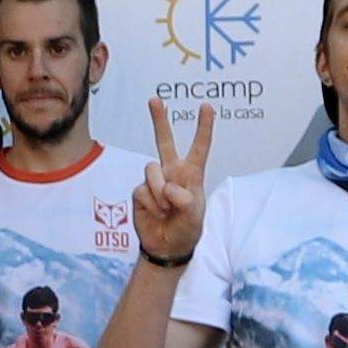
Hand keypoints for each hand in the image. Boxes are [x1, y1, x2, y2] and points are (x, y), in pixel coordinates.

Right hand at [129, 93, 220, 265]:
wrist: (166, 247)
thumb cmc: (187, 229)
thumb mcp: (195, 216)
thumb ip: (185, 200)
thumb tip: (167, 187)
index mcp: (192, 174)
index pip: (199, 147)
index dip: (204, 127)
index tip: (207, 107)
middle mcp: (172, 172)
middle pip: (165, 141)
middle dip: (159, 120)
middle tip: (154, 100)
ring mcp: (154, 181)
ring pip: (152, 170)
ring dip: (160, 192)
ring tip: (167, 209)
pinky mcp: (140, 192)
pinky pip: (143, 190)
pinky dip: (152, 204)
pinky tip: (157, 214)